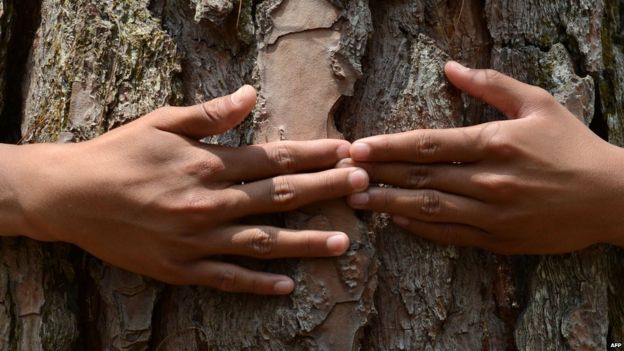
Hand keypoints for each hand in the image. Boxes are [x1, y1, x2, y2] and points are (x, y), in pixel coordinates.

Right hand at [7, 85, 368, 293]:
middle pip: (280, 196)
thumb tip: (251, 95)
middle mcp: (210, 203)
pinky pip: (226, 278)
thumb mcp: (162, 121)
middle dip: (325, 190)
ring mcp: (197, 240)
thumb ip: (211, 114)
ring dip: (306, 241)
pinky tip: (286, 286)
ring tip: (346, 242)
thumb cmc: (119, 153)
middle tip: (363, 187)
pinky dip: (257, 283)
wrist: (71, 196)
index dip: (315, 155)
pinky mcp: (181, 268)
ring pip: (263, 242)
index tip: (347, 153)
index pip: (275, 158)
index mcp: (209, 165)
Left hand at [345, 62, 623, 253]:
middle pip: (420, 177)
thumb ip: (491, 84)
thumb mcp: (538, 103)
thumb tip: (450, 67)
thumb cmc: (572, 145)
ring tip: (358, 200)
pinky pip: (449, 235)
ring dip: (389, 204)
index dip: (387, 146)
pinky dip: (420, 229)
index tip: (357, 148)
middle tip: (343, 175)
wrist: (611, 197)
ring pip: (428, 208)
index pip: (427, 144)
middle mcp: (489, 180)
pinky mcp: (499, 240)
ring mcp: (493, 214)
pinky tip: (396, 222)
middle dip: (377, 174)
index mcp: (495, 142)